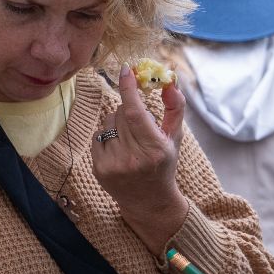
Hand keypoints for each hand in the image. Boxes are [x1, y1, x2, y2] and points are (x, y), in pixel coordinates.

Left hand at [90, 67, 189, 254]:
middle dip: (128, 108)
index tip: (126, 70)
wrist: (150, 203)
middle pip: (121, 113)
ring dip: (117, 122)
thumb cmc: (164, 164)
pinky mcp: (99, 170)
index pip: (135, 112)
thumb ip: (175, 108)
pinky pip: (98, 136)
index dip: (128, 88)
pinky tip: (119, 148)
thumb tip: (170, 82)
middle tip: (138, 119)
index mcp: (154, 149)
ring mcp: (114, 165)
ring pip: (108, 122)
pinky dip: (107, 135)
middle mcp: (133, 158)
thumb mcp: (175, 137)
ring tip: (130, 138)